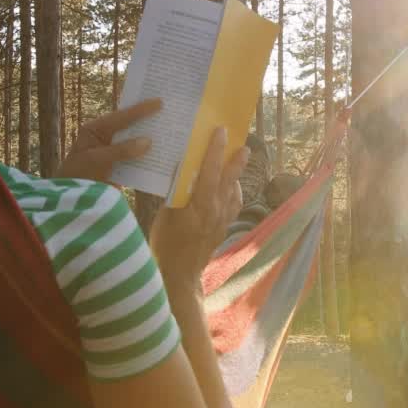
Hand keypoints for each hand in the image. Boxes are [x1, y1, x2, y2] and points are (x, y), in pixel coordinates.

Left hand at [56, 99, 161, 182]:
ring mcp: (113, 152)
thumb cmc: (78, 177)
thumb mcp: (98, 160)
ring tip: (170, 131)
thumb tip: (148, 142)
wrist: (71, 203)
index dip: (141, 110)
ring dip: (150, 138)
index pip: (121, 117)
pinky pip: (136, 158)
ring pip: (135, 142)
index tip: (160, 102)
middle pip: (130, 126)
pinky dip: (148, 157)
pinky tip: (163, 155)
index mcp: (95, 130)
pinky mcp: (119, 167)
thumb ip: (122, 150)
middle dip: (148, 120)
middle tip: (168, 111)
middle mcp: (105, 138)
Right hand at [150, 127, 248, 282]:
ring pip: (234, 191)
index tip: (221, 132)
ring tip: (240, 159)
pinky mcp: (223, 228)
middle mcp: (216, 211)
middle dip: (236, 160)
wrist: (179, 275)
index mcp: (200, 205)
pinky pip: (233, 205)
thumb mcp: (165, 215)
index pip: (211, 171)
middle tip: (243, 144)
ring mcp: (222, 220)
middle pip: (229, 179)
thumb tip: (183, 173)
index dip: (216, 150)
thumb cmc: (165, 244)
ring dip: (237, 175)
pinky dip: (233, 193)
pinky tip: (231, 187)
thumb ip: (176, 194)